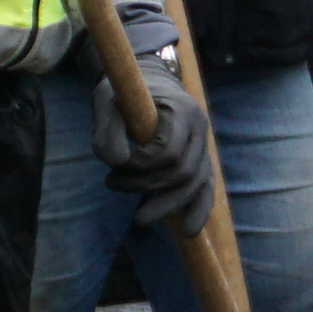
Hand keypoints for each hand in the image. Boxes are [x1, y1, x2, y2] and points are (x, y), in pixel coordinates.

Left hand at [95, 52, 220, 239]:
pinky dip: (198, 209)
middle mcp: (200, 128)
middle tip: (112, 183)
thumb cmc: (125, 90)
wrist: (148, 81)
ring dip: (168, 205)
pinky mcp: (200, 159)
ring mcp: (203, 145)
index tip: (115, 164)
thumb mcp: (107, 102)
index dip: (141, 165)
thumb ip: (107, 130)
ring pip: (196, 184)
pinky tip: (188, 230)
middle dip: (147, 186)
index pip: (169, 152)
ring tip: (140, 220)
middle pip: (183, 172)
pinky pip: (205, 187)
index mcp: (182, 110)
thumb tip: (116, 162)